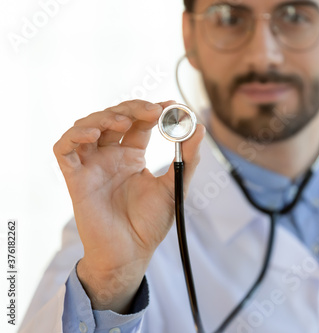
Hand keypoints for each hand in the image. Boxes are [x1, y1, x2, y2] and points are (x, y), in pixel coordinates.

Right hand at [53, 100, 203, 312]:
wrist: (131, 253)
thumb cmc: (150, 223)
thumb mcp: (174, 186)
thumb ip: (186, 158)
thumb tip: (199, 128)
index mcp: (131, 156)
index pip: (138, 123)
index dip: (151, 110)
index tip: (170, 105)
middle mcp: (110, 157)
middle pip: (113, 118)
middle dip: (132, 109)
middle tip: (152, 111)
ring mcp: (92, 166)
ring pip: (87, 126)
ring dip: (103, 117)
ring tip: (124, 121)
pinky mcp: (76, 178)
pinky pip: (64, 150)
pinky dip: (73, 136)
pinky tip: (92, 133)